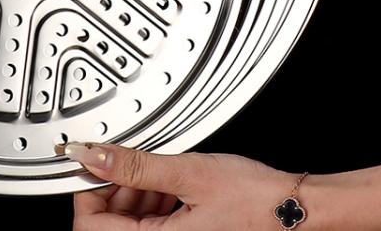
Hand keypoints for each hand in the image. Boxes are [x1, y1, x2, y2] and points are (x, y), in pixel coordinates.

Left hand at [66, 142, 297, 229]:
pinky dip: (152, 199)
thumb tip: (93, 156)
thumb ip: (134, 166)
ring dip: (133, 192)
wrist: (294, 211)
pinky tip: (168, 182)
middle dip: (113, 189)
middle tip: (129, 162)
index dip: (87, 192)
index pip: (90, 228)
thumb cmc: (254, 199)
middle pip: (109, 223)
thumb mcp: (187, 172)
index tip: (94, 165)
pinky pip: (152, 222)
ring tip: (157, 171)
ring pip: (130, 221)